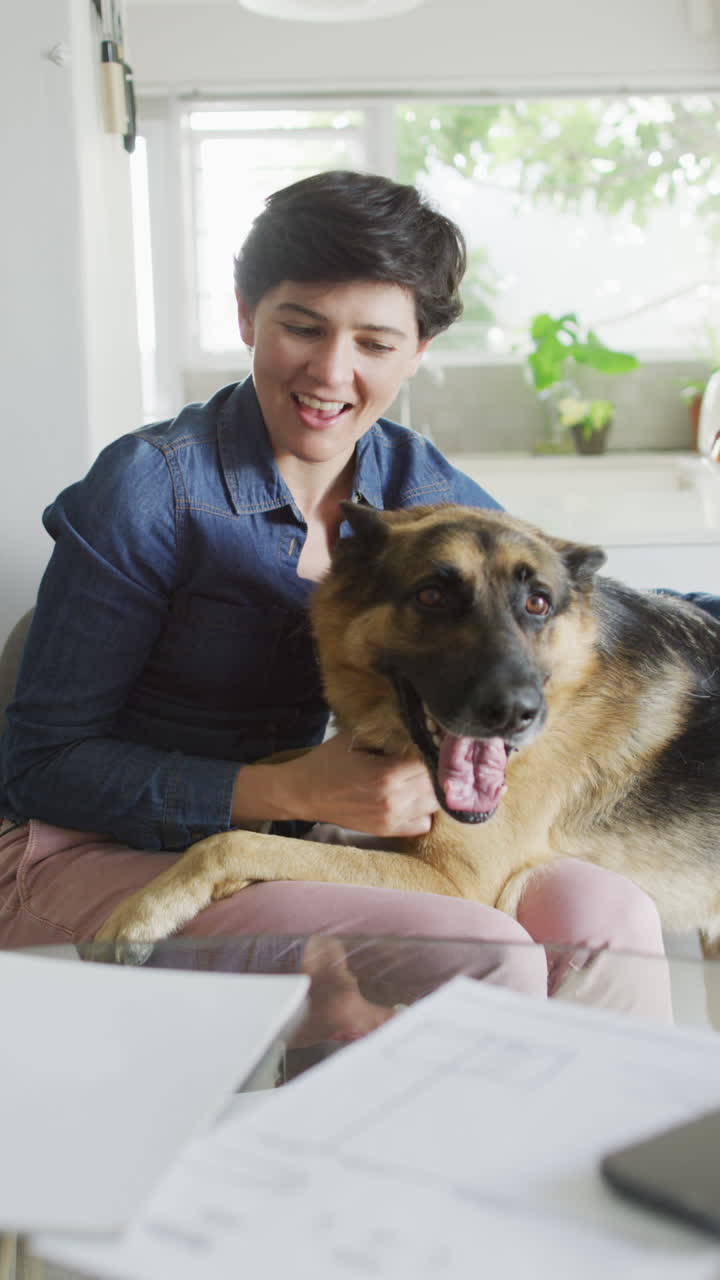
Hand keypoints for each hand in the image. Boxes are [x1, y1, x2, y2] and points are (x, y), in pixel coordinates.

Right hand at [232, 730, 438, 836]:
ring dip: (433, 789)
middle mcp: (393, 799)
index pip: (429, 761)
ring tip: (425, 776)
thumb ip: (387, 733)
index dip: (433, 750)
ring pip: (434, 804)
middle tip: (432, 757)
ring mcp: (391, 818)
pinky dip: (425, 811)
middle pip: (436, 784)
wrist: (304, 793)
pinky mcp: (387, 830)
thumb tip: (416, 725)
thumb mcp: (356, 738)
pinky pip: (423, 824)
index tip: (433, 741)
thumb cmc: (328, 761)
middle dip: (436, 769)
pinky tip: (416, 798)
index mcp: (387, 774)